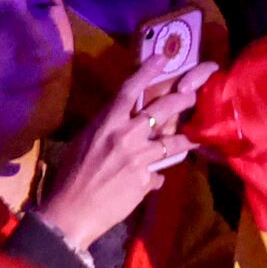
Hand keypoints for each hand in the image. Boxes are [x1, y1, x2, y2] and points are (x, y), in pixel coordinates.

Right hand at [39, 47, 210, 255]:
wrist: (71, 210)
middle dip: (183, 98)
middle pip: (161, 110)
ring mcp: (139, 158)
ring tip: (196, 134)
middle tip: (198, 91)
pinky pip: (160, 172)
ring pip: (173, 142)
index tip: (164, 57)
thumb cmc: (68, 174)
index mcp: (105, 122)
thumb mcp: (83, 144)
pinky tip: (159, 177)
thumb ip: (106, 135)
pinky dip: (159, 174)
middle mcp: (125, 135)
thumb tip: (124, 135)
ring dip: (186, 138)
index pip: (130, 89)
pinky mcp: (146, 179)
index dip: (149, 71)